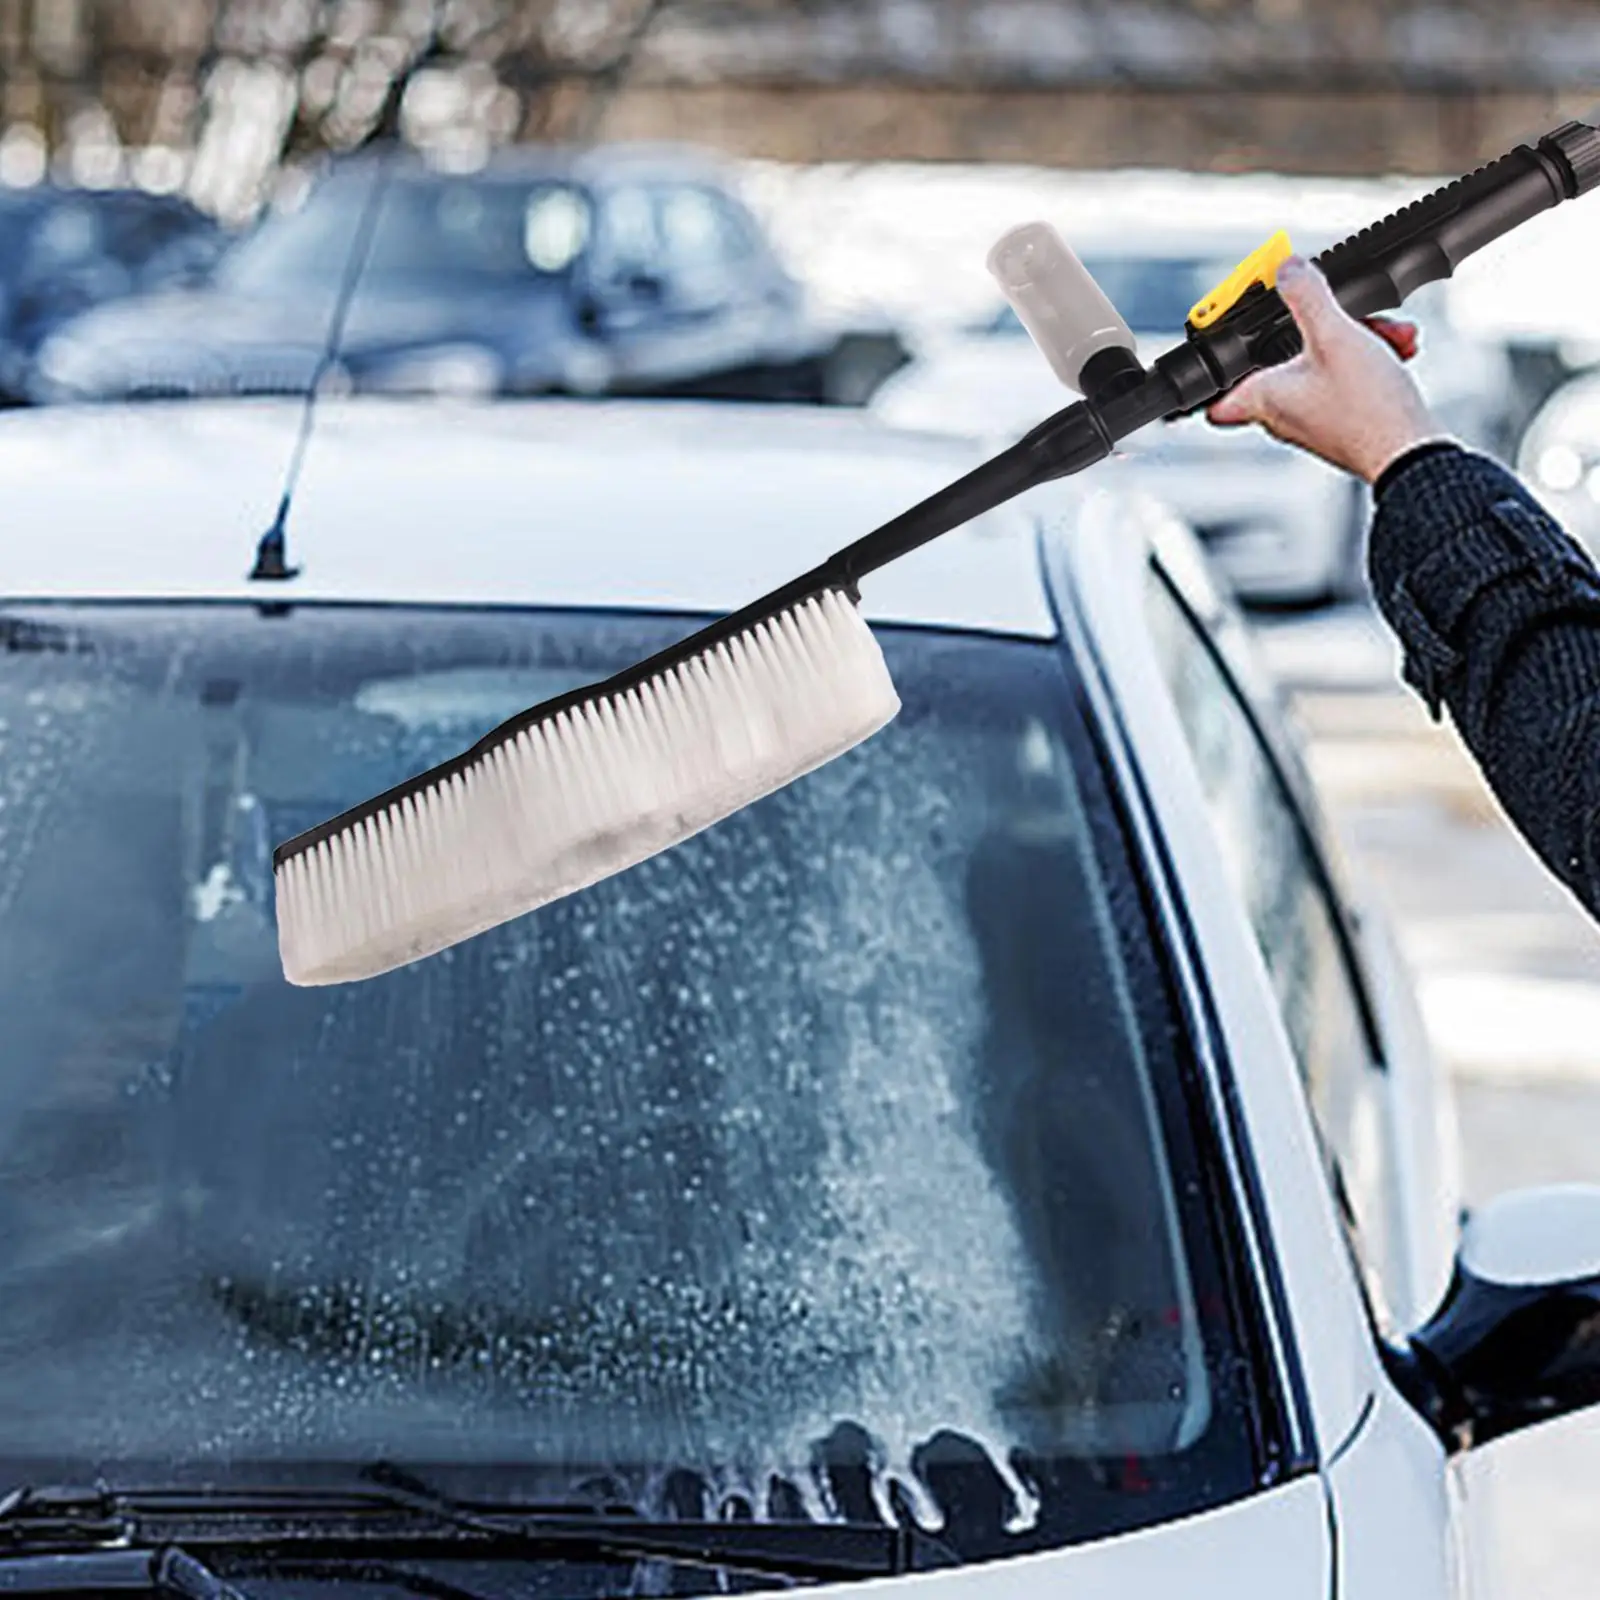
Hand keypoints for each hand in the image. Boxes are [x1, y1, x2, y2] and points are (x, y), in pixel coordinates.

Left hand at [1206, 255, 1447, 483]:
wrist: (1413, 452)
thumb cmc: (1368, 410)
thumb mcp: (1335, 335)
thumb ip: (1306, 297)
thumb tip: (1287, 270)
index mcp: (1264, 399)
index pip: (1214, 400)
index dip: (1216, 371)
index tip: (1225, 344)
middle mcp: (1282, 414)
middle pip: (1282, 361)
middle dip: (1316, 331)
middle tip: (1337, 315)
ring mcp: (1312, 419)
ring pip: (1322, 365)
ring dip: (1356, 339)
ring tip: (1385, 333)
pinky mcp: (1343, 422)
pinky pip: (1347, 380)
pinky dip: (1369, 360)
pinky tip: (1396, 347)